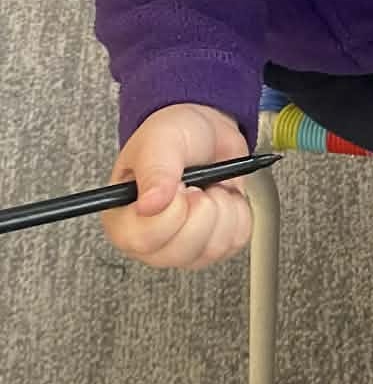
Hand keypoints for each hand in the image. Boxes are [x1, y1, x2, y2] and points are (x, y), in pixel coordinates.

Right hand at [102, 103, 252, 271]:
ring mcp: (182, 248)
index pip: (144, 240)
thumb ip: (155, 170)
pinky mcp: (213, 247)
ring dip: (222, 208)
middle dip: (201, 208)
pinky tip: (223, 196)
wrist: (209, 132)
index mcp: (124, 220)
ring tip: (208, 187)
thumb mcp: (160, 139)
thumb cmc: (175, 135)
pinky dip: (238, 212)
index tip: (182, 184)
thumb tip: (149, 206)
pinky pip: (236, 240)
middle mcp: (150, 242)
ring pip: (213, 249)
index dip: (172, 211)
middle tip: (195, 183)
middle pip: (181, 251)